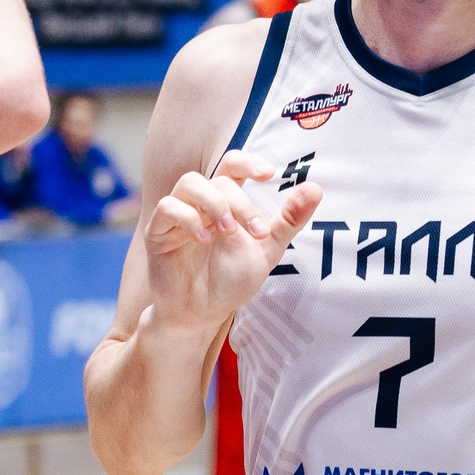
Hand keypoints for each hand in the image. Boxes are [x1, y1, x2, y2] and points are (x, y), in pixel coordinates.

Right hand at [140, 151, 320, 337]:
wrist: (204, 312)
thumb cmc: (232, 279)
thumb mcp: (267, 249)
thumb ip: (288, 220)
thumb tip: (316, 188)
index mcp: (226, 201)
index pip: (232, 165)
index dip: (248, 162)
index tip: (269, 173)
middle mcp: (200, 202)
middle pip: (218, 179)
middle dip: (241, 202)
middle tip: (257, 231)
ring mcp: (178, 215)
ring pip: (189, 183)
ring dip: (214, 202)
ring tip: (229, 232)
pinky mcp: (158, 232)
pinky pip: (167, 207)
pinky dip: (188, 218)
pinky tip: (203, 240)